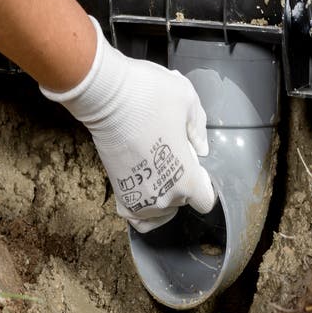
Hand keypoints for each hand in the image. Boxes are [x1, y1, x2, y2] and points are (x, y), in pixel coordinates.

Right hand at [40, 17, 215, 231]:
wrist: (107, 95)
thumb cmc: (151, 96)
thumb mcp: (188, 101)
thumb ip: (199, 129)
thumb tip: (201, 149)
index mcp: (186, 179)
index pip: (205, 201)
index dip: (204, 182)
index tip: (196, 163)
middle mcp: (163, 197)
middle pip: (183, 202)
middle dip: (184, 182)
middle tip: (173, 156)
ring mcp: (138, 198)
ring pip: (160, 212)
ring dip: (165, 197)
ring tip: (160, 173)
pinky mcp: (119, 193)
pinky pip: (137, 217)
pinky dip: (145, 210)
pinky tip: (146, 191)